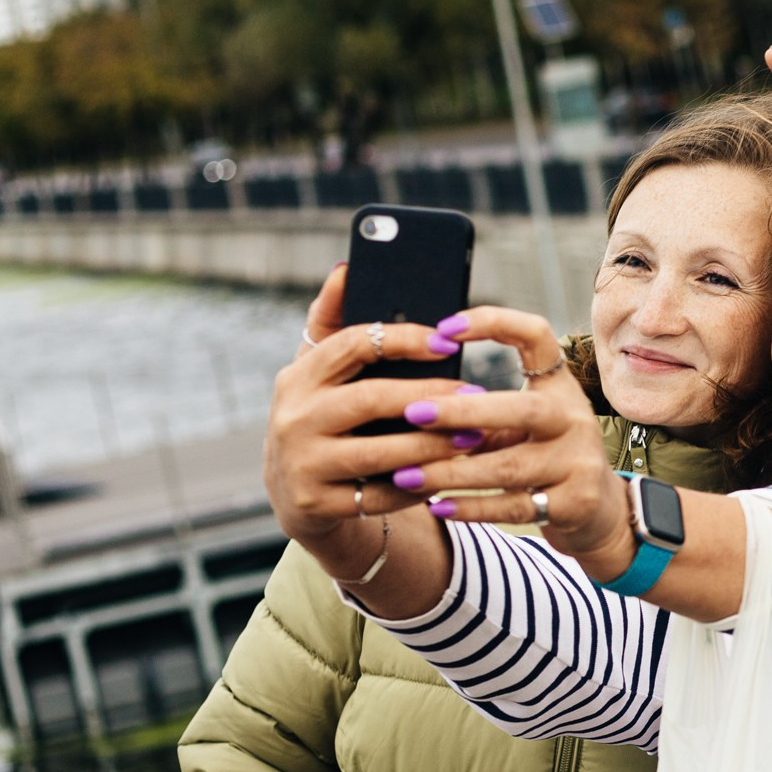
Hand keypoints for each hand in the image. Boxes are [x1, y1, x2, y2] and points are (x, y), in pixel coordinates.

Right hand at [263, 265, 480, 581]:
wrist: (296, 495)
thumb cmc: (324, 418)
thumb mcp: (320, 374)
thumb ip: (334, 322)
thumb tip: (347, 267)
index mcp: (299, 376)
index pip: (353, 345)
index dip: (403, 339)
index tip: (450, 340)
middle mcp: (294, 418)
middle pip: (371, 400)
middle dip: (429, 398)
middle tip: (476, 396)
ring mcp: (302, 464)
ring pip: (380, 453)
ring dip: (433, 445)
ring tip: (474, 436)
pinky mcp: (316, 505)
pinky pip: (380, 495)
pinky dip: (420, 484)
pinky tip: (452, 474)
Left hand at [384, 305, 640, 580]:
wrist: (598, 510)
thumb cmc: (546, 456)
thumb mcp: (525, 425)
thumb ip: (482, 413)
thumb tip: (411, 405)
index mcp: (559, 387)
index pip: (537, 336)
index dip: (493, 323)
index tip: (444, 329)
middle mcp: (575, 419)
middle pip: (521, 409)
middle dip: (463, 411)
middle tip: (412, 413)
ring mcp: (579, 462)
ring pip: (509, 467)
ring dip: (453, 472)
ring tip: (406, 475)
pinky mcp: (575, 503)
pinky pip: (514, 507)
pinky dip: (471, 508)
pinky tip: (437, 506)